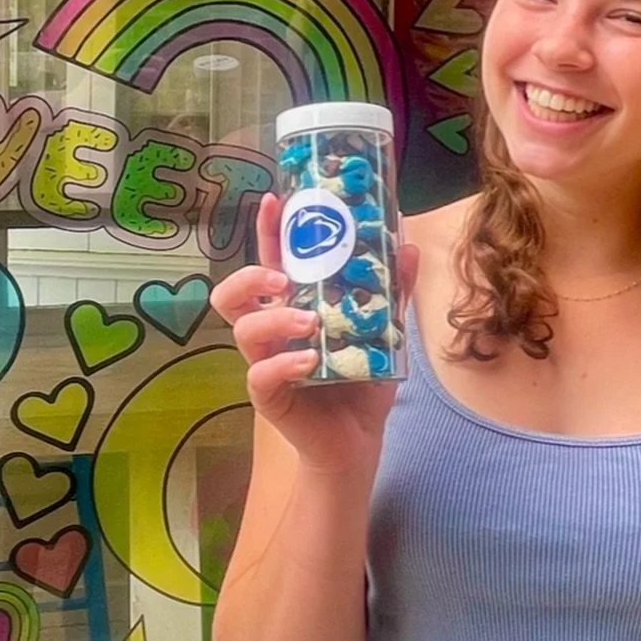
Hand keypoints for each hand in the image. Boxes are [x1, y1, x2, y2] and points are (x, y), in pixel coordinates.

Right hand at [211, 193, 419, 476]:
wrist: (359, 440)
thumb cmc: (363, 379)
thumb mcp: (386, 331)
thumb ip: (393, 292)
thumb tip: (408, 247)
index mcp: (293, 306)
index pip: (270, 261)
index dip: (267, 231)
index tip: (274, 200)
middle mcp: (272, 332)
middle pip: (232, 294)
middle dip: (251, 276)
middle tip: (283, 279)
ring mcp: (267, 363)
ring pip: (243, 330)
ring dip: (274, 319)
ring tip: (309, 322)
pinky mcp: (270, 397)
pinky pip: (260, 375)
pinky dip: (284, 364)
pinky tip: (309, 362)